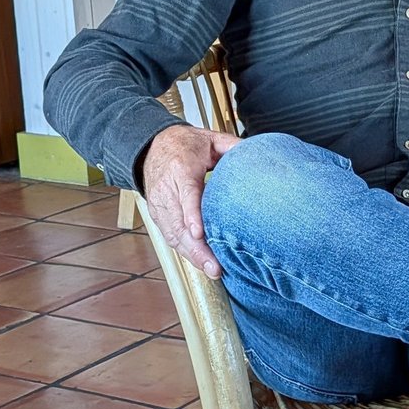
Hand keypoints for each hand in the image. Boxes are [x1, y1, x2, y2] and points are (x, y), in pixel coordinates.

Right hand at [140, 125, 237, 279]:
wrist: (152, 146)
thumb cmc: (184, 145)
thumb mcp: (209, 139)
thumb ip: (232, 146)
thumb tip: (257, 155)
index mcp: (180, 168)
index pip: (186, 194)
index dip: (191, 215)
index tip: (199, 233)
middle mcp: (166, 189)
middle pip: (178, 223)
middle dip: (196, 248)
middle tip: (215, 266)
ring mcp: (159, 204)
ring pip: (172, 234)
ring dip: (191, 255)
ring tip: (212, 270)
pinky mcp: (157, 214)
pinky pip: (169, 237)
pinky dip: (184, 252)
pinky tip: (201, 263)